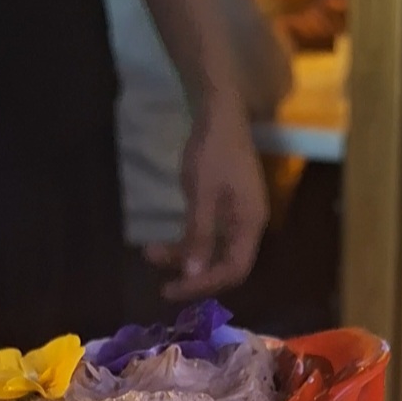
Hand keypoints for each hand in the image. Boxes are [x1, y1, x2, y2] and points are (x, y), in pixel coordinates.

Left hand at [146, 100, 268, 301]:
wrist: (218, 110)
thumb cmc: (213, 149)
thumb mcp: (202, 193)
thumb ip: (199, 235)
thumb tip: (193, 275)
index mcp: (251, 224)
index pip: (233, 271)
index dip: (204, 285)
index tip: (173, 290)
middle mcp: (248, 225)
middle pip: (224, 266)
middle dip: (193, 276)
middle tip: (163, 286)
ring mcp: (237, 217)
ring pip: (212, 252)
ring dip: (182, 258)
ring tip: (150, 253)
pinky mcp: (224, 208)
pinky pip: (207, 236)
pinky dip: (185, 242)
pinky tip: (161, 242)